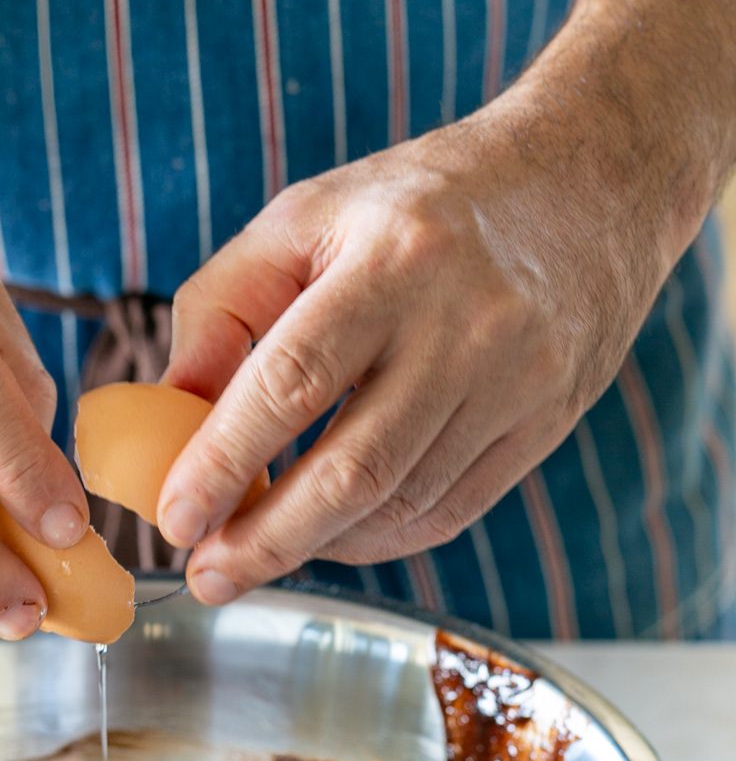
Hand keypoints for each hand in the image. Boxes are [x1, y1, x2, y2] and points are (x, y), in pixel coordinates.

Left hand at [156, 92, 679, 604]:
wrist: (589, 186)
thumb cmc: (420, 204)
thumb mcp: (307, 218)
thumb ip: (224, 308)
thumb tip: (170, 415)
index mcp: (393, 259)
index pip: (293, 382)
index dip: (225, 462)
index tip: (175, 518)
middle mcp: (464, 326)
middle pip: (354, 470)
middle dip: (265, 539)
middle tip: (206, 574)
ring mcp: (516, 383)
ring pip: (400, 504)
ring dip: (315, 545)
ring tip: (254, 553)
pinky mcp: (545, 425)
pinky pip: (447, 513)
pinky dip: (375, 539)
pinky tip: (328, 536)